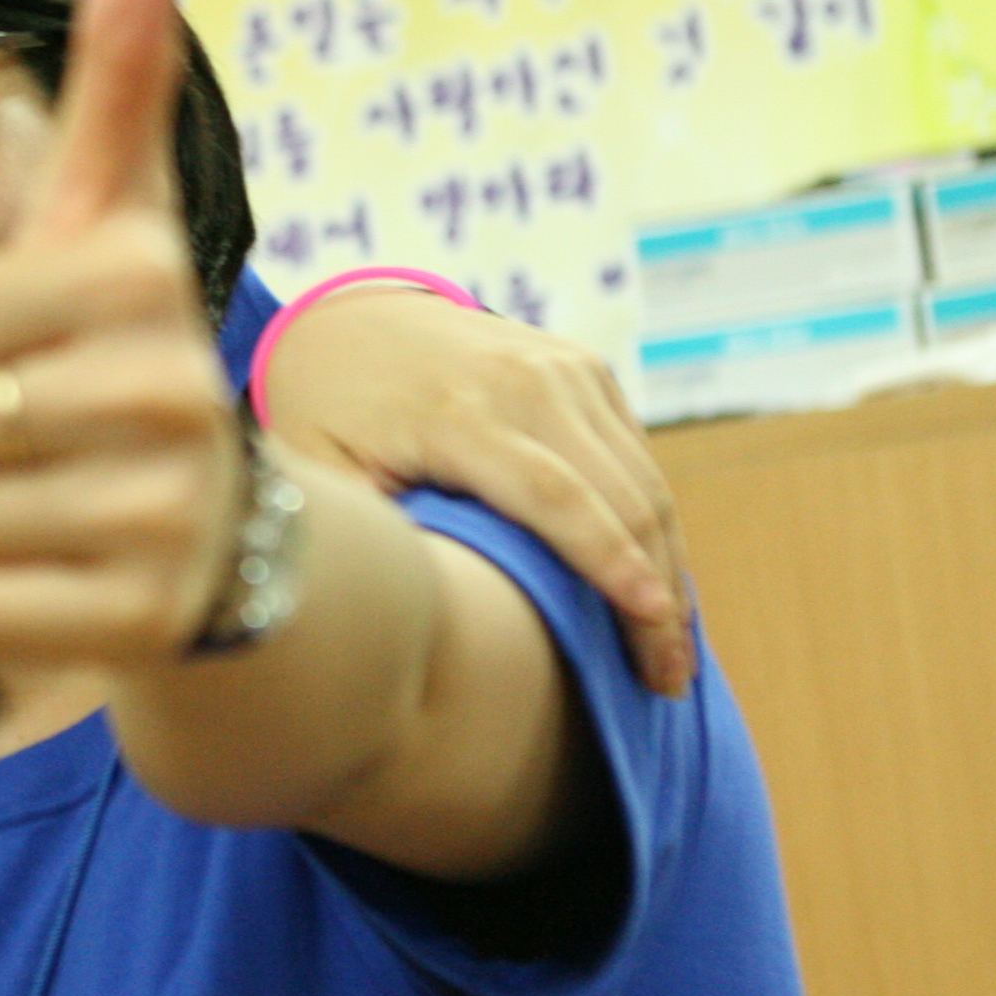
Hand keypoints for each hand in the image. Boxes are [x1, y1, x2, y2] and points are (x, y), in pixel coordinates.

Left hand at [0, 0, 247, 673]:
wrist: (222, 530)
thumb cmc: (124, 348)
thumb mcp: (122, 215)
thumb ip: (116, 81)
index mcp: (144, 285)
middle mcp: (173, 400)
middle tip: (0, 432)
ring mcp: (163, 522)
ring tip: (20, 496)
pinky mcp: (139, 627)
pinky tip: (42, 567)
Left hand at [256, 291, 696, 693]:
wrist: (346, 318)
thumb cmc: (326, 412)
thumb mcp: (324, 477)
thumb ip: (378, 537)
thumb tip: (425, 616)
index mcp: (457, 413)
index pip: (556, 497)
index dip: (609, 564)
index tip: (650, 624)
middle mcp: (525, 382)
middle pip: (620, 495)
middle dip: (657, 593)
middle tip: (667, 677)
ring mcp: (563, 368)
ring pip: (642, 477)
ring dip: (669, 564)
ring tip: (671, 646)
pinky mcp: (584, 368)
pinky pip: (635, 453)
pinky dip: (652, 519)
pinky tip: (655, 580)